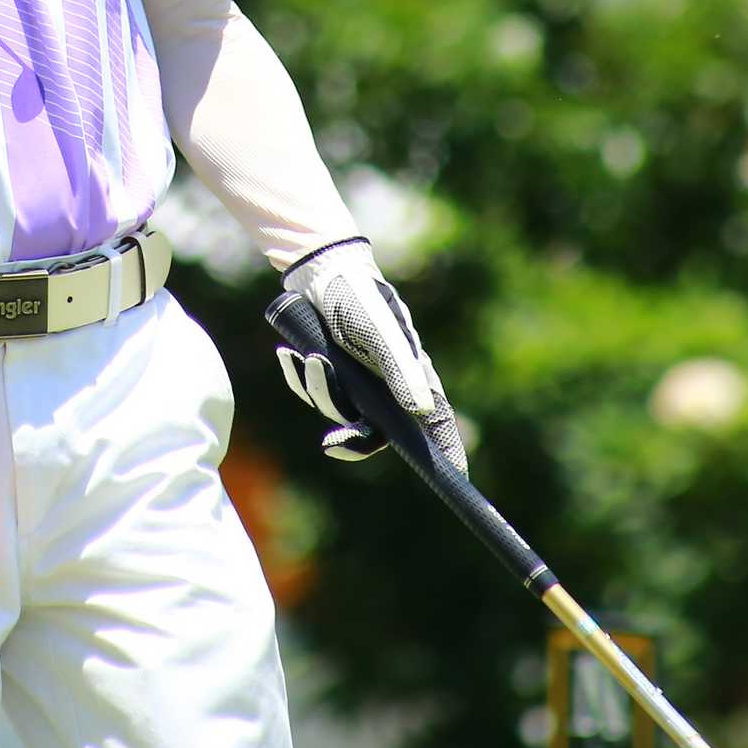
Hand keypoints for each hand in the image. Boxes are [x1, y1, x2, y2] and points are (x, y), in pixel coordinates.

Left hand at [276, 237, 468, 471]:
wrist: (317, 269)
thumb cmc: (357, 297)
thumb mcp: (379, 335)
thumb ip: (400, 371)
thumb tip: (421, 411)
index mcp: (411, 372)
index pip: (434, 421)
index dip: (447, 449)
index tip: (458, 477)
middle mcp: (387, 380)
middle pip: (376, 429)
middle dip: (351, 436)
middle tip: (332, 444)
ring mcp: (357, 377)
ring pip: (338, 410)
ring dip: (317, 390)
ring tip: (308, 358)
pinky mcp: (330, 369)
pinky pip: (312, 391)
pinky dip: (299, 376)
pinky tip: (288, 353)